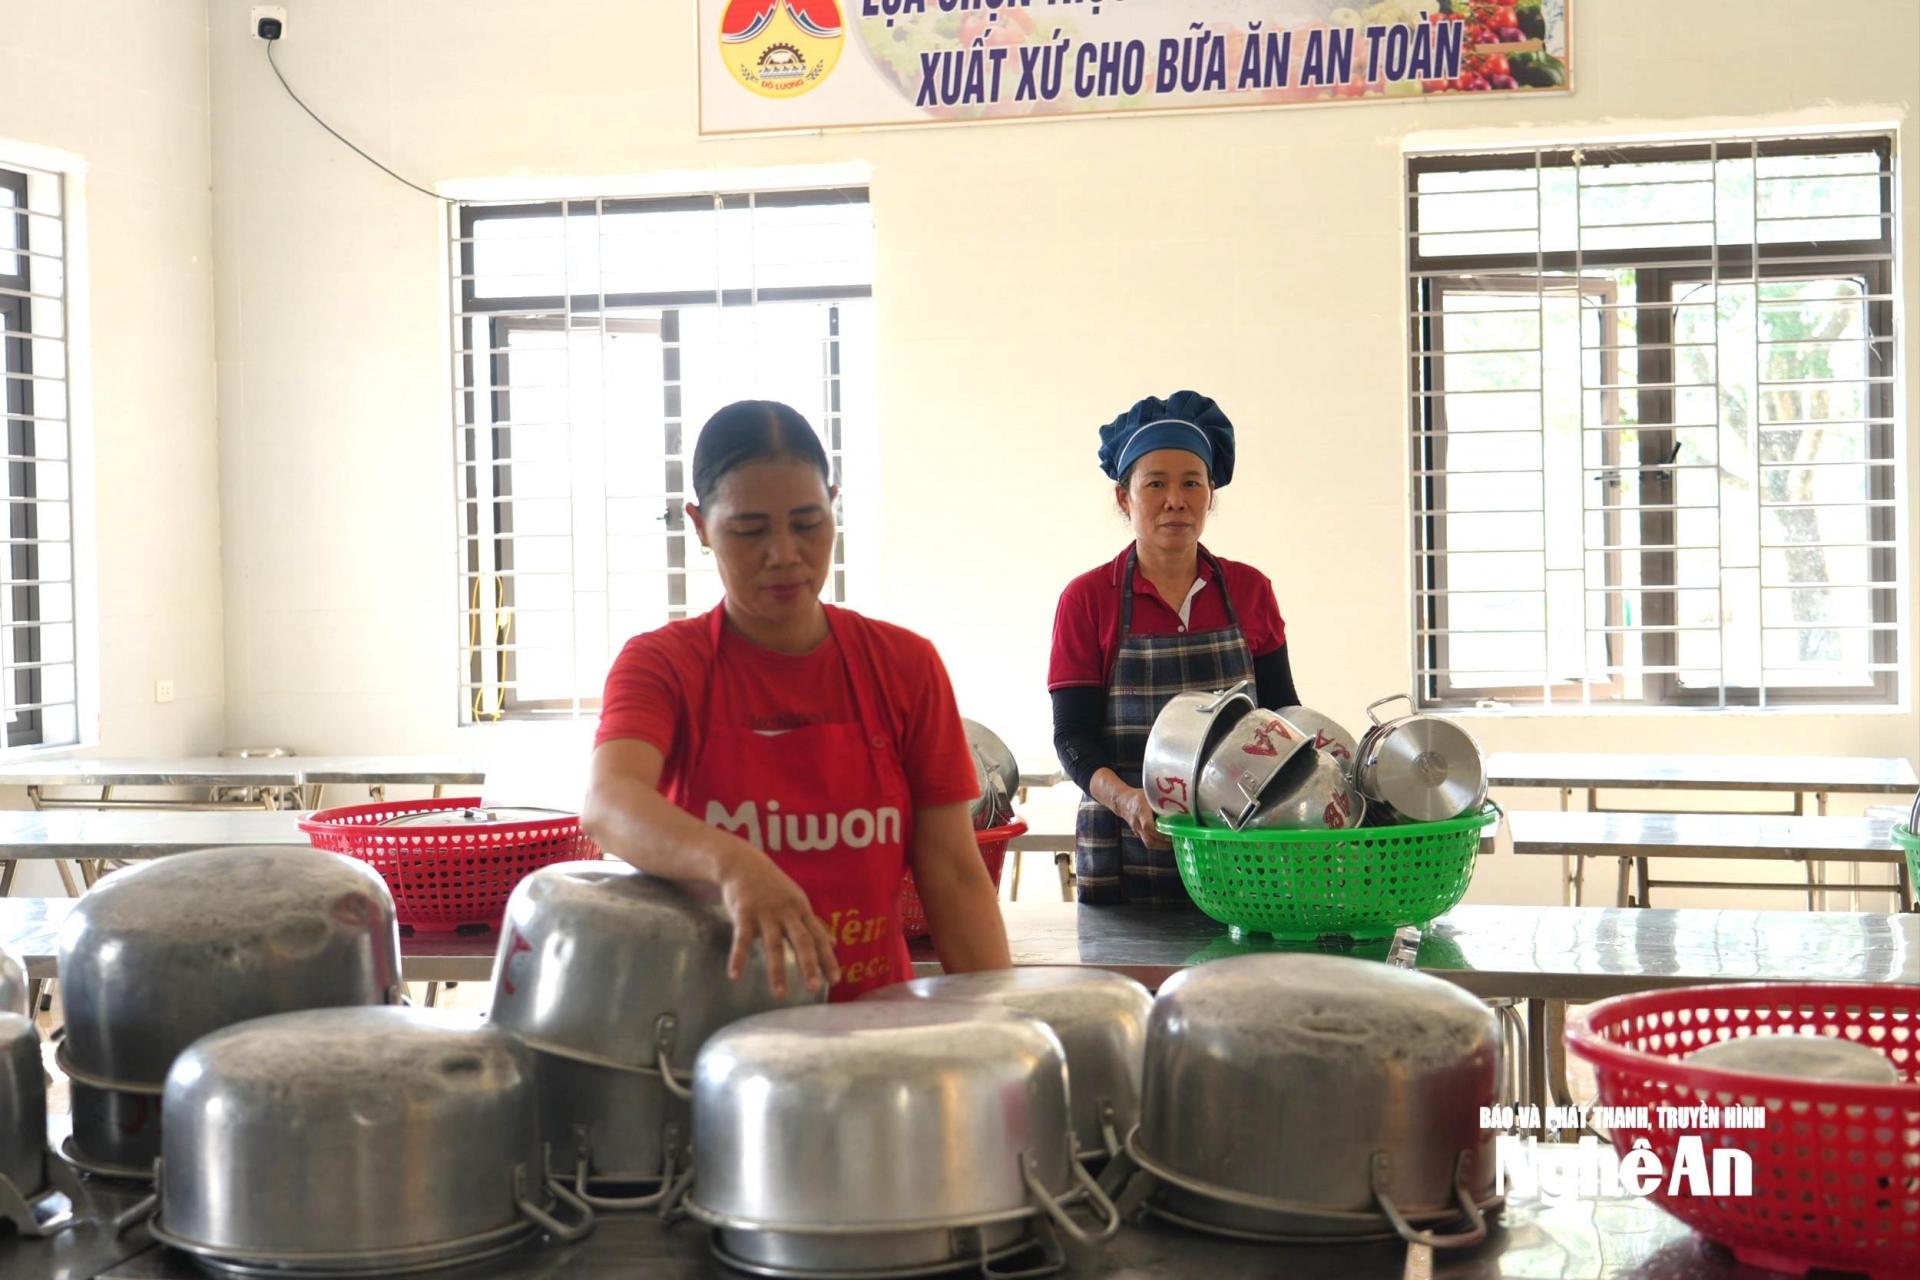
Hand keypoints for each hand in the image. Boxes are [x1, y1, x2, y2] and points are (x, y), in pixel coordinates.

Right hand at [716, 846, 841, 998]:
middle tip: (814, 987)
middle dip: (808, 964)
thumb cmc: (773, 886)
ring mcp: (765, 912)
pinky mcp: (743, 913)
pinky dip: (738, 957)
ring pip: (773, 944)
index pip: (818, 938)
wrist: (742, 863)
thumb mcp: (797, 902)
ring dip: (776, 970)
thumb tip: (834, 943)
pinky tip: (735, 976)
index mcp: (802, 910)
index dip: (828, 959)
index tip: (836, 980)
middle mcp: (787, 912)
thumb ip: (813, 924)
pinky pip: (741, 939)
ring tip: (779, 994)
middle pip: (801, 940)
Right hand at [1113, 786, 1170, 849]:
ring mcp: (1137, 830)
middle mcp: (1138, 823)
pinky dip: (1158, 843)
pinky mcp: (1139, 834)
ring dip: (1162, 845)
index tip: (1172, 832)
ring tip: (1173, 840)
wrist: (1122, 802)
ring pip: (1149, 843)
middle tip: (1176, 839)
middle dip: (1164, 843)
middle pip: (1149, 840)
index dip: (1160, 832)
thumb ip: (1161, 800)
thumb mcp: (1149, 794)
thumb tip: (1179, 803)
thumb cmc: (1137, 796)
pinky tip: (1166, 839)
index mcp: (1141, 811)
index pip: (1148, 826)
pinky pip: (1148, 842)